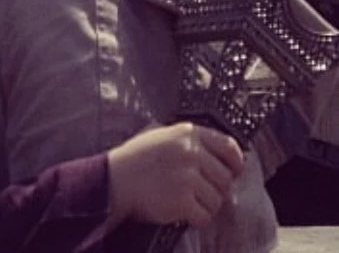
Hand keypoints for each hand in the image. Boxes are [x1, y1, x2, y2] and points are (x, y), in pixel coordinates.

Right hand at [106, 121, 242, 228]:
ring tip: (185, 199)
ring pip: (218, 200)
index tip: (233, 172)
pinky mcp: (182, 199)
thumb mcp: (162, 136)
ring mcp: (187, 176)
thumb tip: (223, 157)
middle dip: (216, 188)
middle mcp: (190, 152)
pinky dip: (195, 218)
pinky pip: (205, 216)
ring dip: (205, 205)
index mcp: (187, 133)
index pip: (229, 147)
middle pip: (226, 178)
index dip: (236, 162)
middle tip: (197, 190)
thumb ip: (191, 141)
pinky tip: (181, 211)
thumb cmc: (138, 158)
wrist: (114, 179)